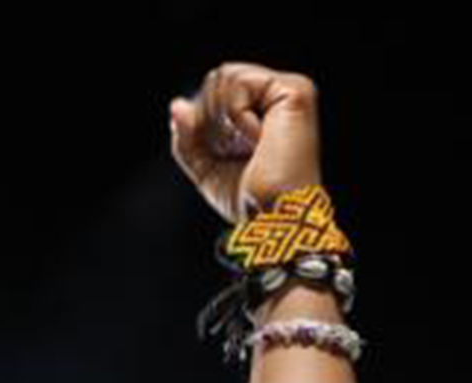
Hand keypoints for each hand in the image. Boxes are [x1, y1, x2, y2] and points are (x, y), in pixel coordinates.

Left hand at [170, 63, 322, 223]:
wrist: (272, 217)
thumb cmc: (248, 200)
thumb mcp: (207, 167)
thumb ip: (189, 136)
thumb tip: (177, 105)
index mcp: (263, 111)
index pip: (215, 90)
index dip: (201, 119)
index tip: (221, 153)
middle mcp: (278, 97)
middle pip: (217, 79)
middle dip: (208, 118)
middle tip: (230, 151)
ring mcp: (289, 91)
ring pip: (225, 75)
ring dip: (221, 118)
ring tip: (243, 145)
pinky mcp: (294, 92)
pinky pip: (240, 82)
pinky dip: (236, 115)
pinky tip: (258, 139)